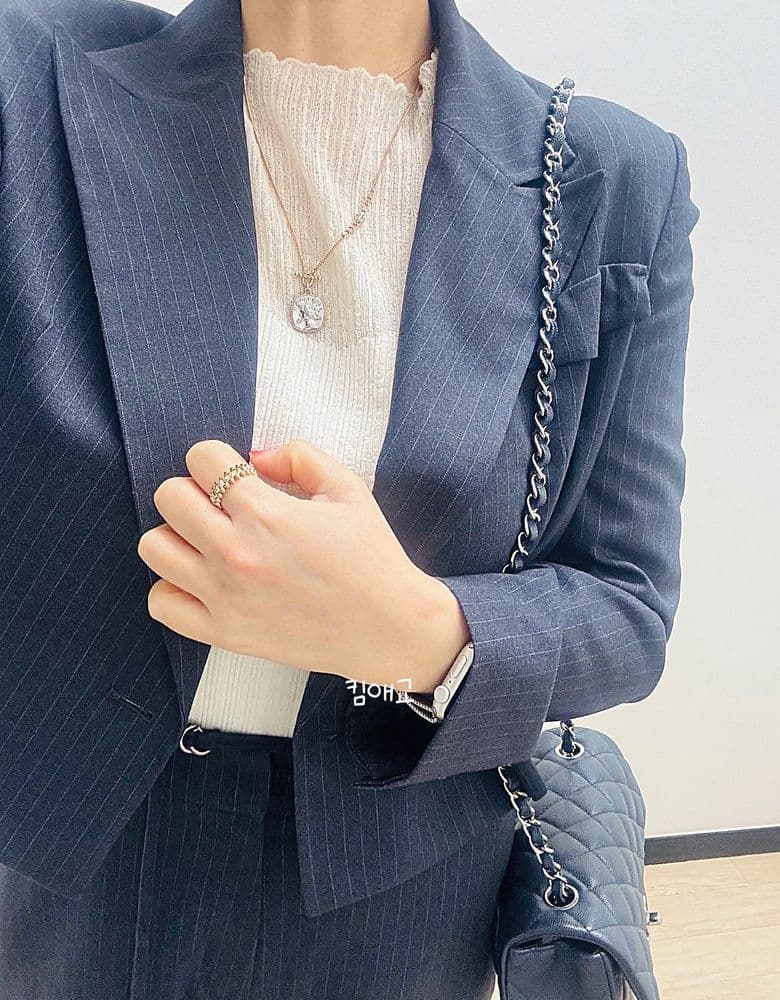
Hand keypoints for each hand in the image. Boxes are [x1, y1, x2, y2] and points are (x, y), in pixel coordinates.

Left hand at [137, 439, 470, 691]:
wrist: (388, 628)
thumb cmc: (372, 557)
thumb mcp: (347, 489)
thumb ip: (298, 457)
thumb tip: (253, 457)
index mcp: (267, 513)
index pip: (200, 457)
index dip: (218, 457)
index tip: (235, 474)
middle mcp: (236, 553)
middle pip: (168, 497)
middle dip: (192, 489)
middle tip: (221, 505)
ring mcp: (224, 597)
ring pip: (154, 547)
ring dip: (177, 535)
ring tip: (208, 541)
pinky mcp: (223, 633)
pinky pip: (161, 602)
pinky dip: (173, 586)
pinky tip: (203, 579)